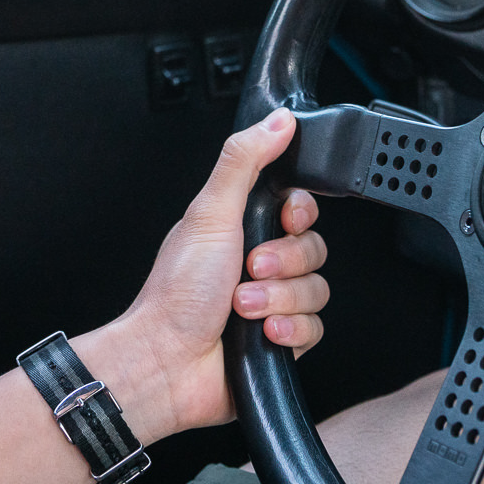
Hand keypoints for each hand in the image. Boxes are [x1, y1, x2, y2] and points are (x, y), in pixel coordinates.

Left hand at [81, 109, 328, 440]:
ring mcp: (271, 304)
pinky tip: (261, 333)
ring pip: (317, 290)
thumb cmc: (175, 293)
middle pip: (314, 249)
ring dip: (278, 299)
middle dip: (283, 262)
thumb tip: (277, 120)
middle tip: (249, 268)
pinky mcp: (281, 342)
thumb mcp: (210, 213)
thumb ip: (244, 161)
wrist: (166, 362)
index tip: (284, 218)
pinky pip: (315, 329)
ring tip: (242, 307)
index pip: (300, 208)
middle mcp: (259, 263)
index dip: (300, 213)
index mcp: (241, 228)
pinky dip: (288, 331)